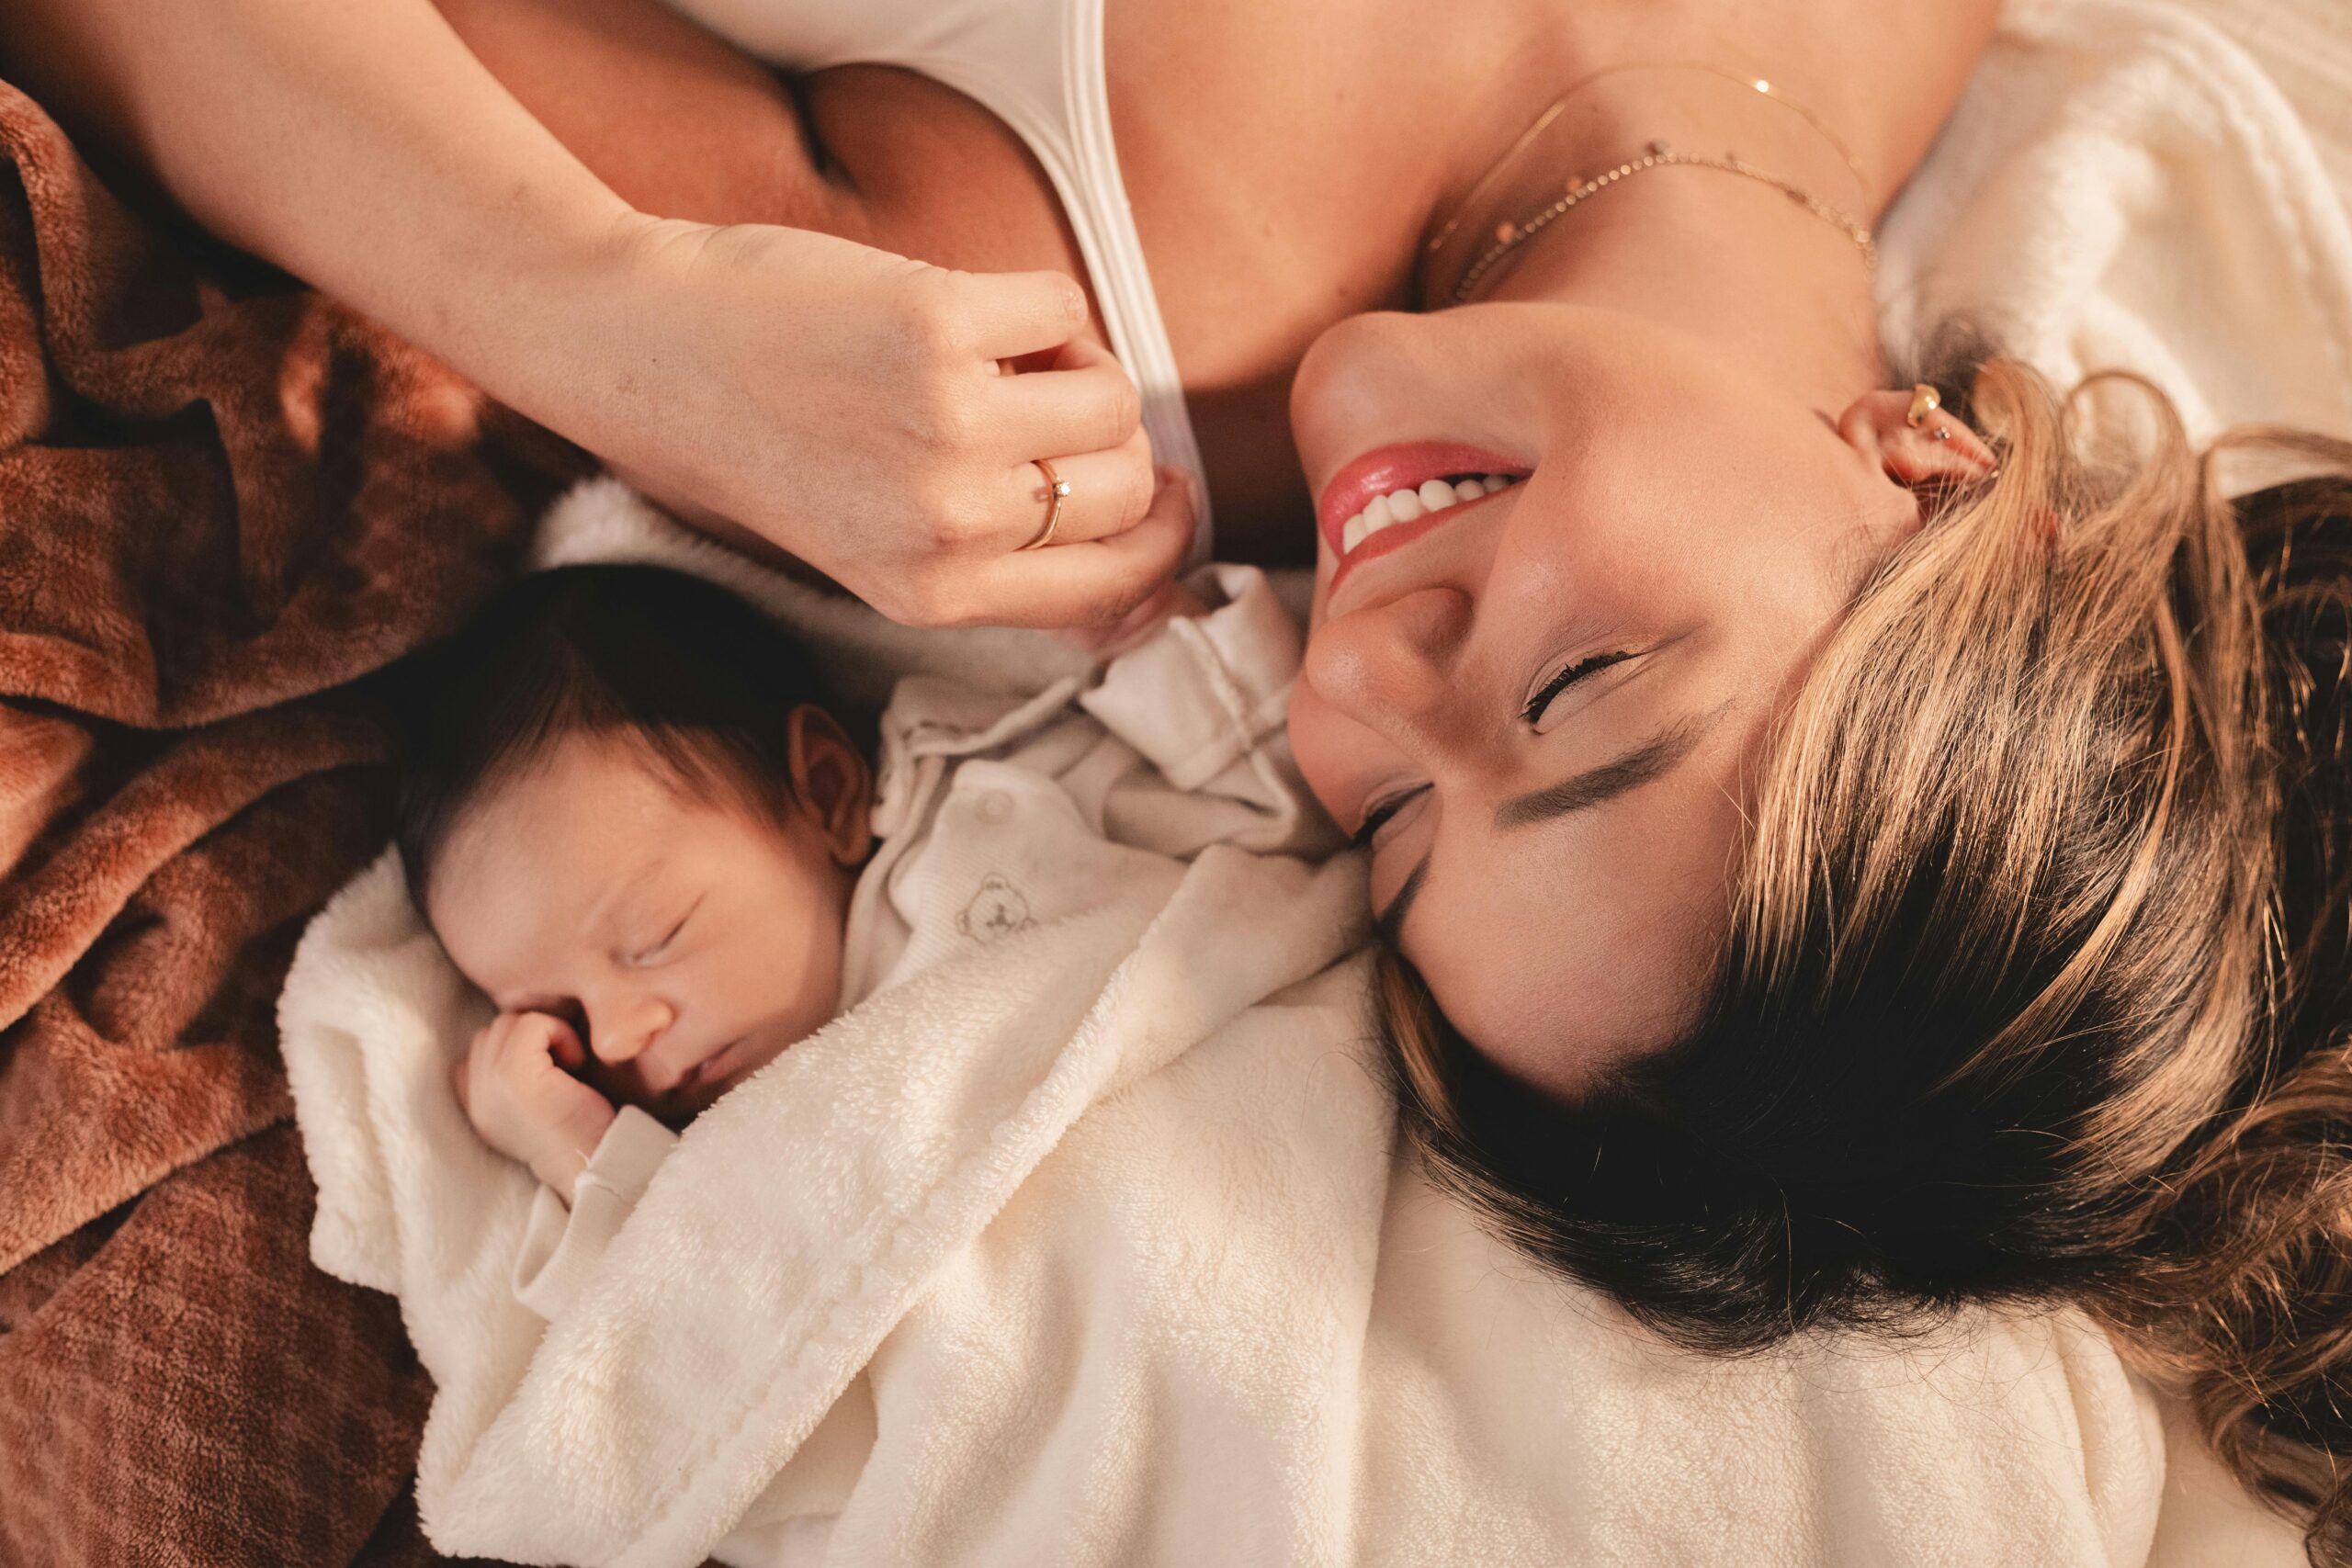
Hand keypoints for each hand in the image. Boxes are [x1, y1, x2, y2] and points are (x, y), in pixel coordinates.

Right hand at [452, 1011, 615, 1202]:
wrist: (597, 1170)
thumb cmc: (583, 1135)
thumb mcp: (538, 1108)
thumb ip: (516, 1079)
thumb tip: (528, 1041)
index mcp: (476, 1108)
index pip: (474, 1053)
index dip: (515, 1051)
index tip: (549, 1072)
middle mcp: (475, 1099)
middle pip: (492, 1032)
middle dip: (532, 1040)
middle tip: (563, 1068)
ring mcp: (490, 1087)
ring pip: (508, 1024)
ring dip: (545, 1034)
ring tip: (569, 1066)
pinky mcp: (515, 1079)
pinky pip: (530, 1025)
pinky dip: (559, 1033)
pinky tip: (576, 1064)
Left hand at [547, 215, 1193, 629]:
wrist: (645, 348)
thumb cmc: (762, 440)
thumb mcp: (874, 549)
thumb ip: (994, 561)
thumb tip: (1145, 547)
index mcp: (935, 595)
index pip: (1116, 585)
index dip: (1163, 536)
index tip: (1165, 492)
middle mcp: (949, 527)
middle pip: (1125, 486)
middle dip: (1112, 440)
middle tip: (1050, 404)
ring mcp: (948, 427)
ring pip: (1110, 399)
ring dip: (1079, 364)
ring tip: (1004, 355)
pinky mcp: (939, 327)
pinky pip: (1062, 307)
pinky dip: (1034, 302)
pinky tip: (967, 309)